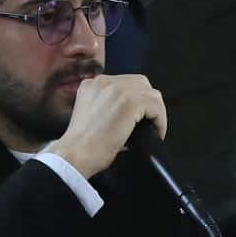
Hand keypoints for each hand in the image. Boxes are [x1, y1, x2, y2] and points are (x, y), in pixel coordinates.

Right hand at [45, 74, 165, 179]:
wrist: (75, 154)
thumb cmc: (81, 144)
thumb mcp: (88, 115)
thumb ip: (105, 105)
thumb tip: (130, 115)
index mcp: (92, 84)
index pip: (124, 83)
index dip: (135, 99)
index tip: (138, 116)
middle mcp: (104, 82)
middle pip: (141, 83)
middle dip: (148, 102)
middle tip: (149, 121)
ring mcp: (118, 90)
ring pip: (151, 94)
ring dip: (156, 111)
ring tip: (154, 128)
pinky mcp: (130, 103)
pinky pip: (156, 107)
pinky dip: (160, 121)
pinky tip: (155, 133)